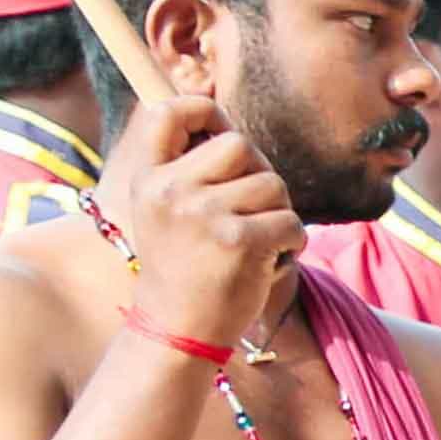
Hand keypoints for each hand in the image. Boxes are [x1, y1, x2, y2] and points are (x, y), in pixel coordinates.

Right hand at [92, 82, 301, 345]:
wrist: (178, 329)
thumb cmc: (182, 267)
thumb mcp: (164, 211)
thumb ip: (187, 169)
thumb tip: (224, 123)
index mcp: (148, 178)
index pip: (168, 111)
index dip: (204, 110)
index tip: (219, 130)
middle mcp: (170, 190)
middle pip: (239, 145)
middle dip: (259, 172)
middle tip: (251, 207)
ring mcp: (203, 214)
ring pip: (273, 184)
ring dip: (278, 212)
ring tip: (255, 241)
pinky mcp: (239, 241)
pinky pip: (290, 221)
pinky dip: (292, 242)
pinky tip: (269, 260)